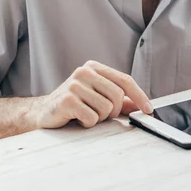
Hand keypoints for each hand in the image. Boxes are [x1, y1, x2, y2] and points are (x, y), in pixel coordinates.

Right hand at [32, 60, 152, 129]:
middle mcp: (84, 71)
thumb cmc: (73, 105)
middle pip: (118, 96)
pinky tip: (76, 119)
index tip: (149, 110)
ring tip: (85, 114)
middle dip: (114, 111)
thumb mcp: (97, 97)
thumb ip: (119, 100)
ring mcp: (75, 84)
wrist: (42, 113)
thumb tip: (141, 106)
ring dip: (99, 118)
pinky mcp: (67, 100)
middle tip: (100, 114)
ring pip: (106, 109)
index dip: (139, 96)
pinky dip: (87, 124)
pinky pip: (92, 118)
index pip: (124, 80)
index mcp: (94, 67)